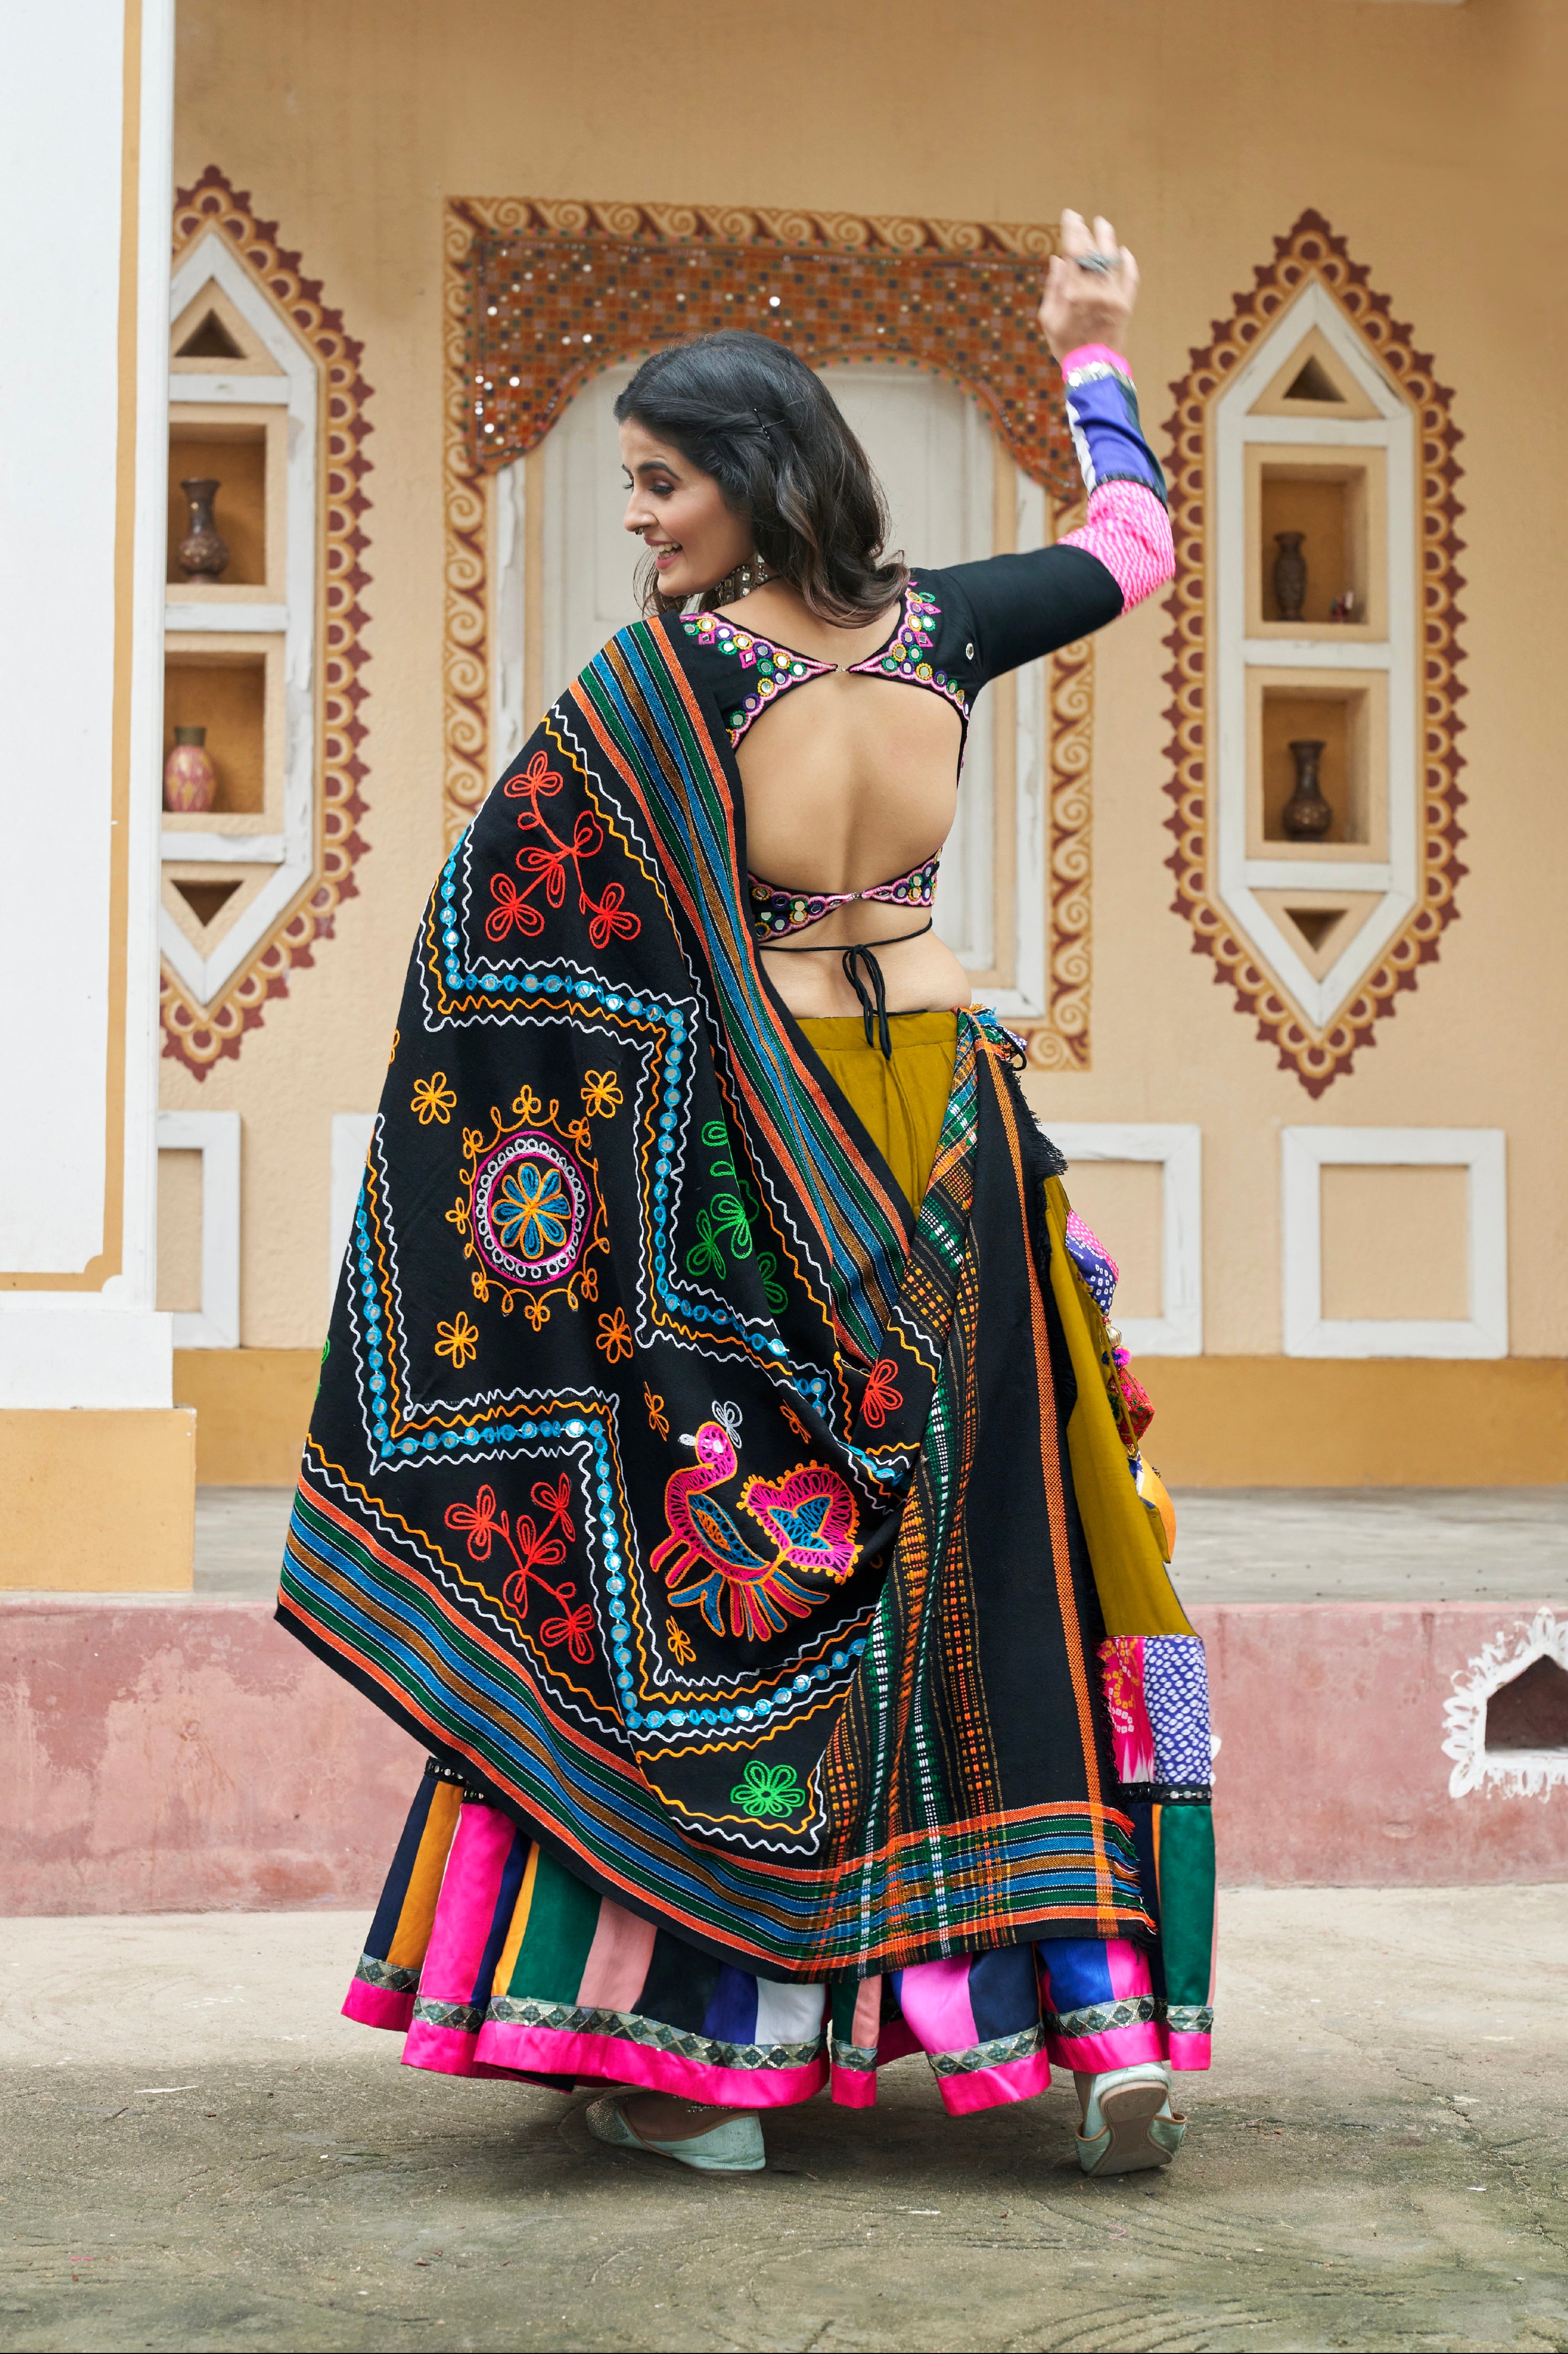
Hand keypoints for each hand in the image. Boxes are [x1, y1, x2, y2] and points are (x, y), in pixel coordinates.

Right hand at [1037, 211, 1139, 363]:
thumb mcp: (1049, 318)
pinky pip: (1130, 278)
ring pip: (1112, 259)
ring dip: (1107, 239)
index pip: (1074, 250)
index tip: (1070, 216)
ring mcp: (1113, 297)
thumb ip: (1054, 286)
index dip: (1073, 229)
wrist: (1092, 370)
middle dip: (1086, 232)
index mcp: (1073, 292)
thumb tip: (1058, 259)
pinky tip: (1124, 253)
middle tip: (1082, 220)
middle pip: (1093, 251)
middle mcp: (1095, 290)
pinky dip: (1128, 264)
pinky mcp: (1126, 305)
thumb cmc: (1065, 345)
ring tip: (1102, 225)